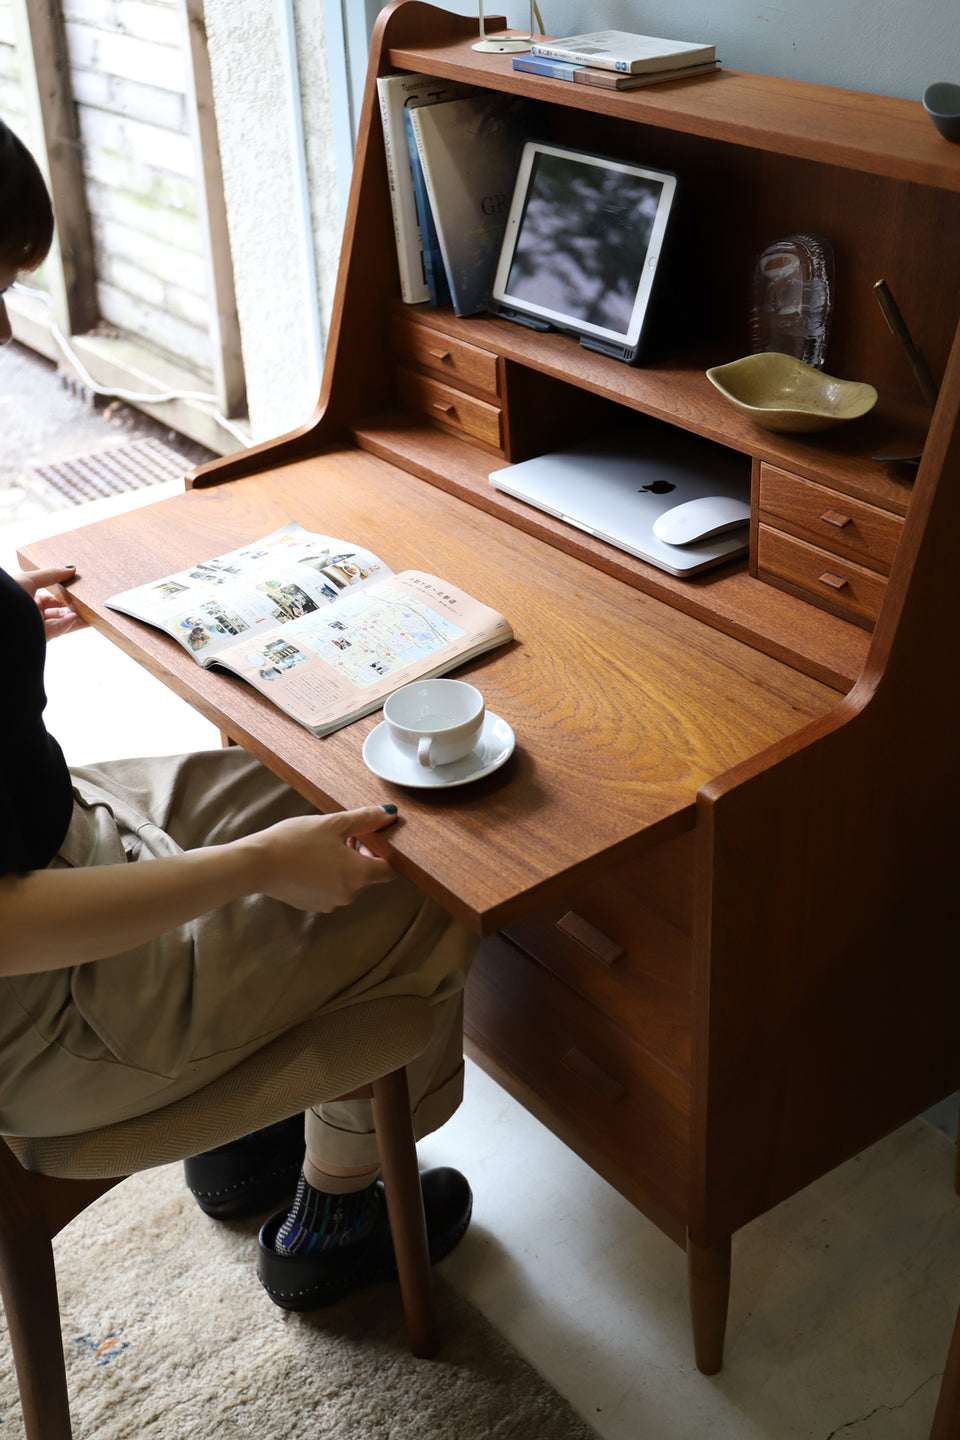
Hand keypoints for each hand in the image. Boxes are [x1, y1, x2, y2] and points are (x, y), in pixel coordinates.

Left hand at [15, 566, 86, 639]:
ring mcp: (36, 627)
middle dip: (71, 609)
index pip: (50, 600)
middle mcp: (31, 615)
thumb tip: (71, 570)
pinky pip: (57, 630)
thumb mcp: (29, 579)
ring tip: (85, 612)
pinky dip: (67, 624)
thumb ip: (52, 575)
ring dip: (73, 617)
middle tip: (85, 604)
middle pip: (57, 613)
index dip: (64, 597)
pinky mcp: (40, 637)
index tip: (76, 593)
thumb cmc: (8, 595)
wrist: (2, 614)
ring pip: (60, 623)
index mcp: (26, 601)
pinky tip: (74, 617)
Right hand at [241, 804, 399, 911]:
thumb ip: (366, 819)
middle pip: (368, 875)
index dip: (386, 852)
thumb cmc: (297, 841)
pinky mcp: (313, 905)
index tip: (373, 838)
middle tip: (346, 834)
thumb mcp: (334, 823)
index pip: (390, 870)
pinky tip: (310, 859)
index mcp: (360, 875)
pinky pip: (329, 889)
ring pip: (347, 882)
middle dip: (362, 854)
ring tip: (325, 844)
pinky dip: (327, 876)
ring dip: (344, 864)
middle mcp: (349, 895)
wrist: (258, 864)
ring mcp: (330, 903)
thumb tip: (389, 814)